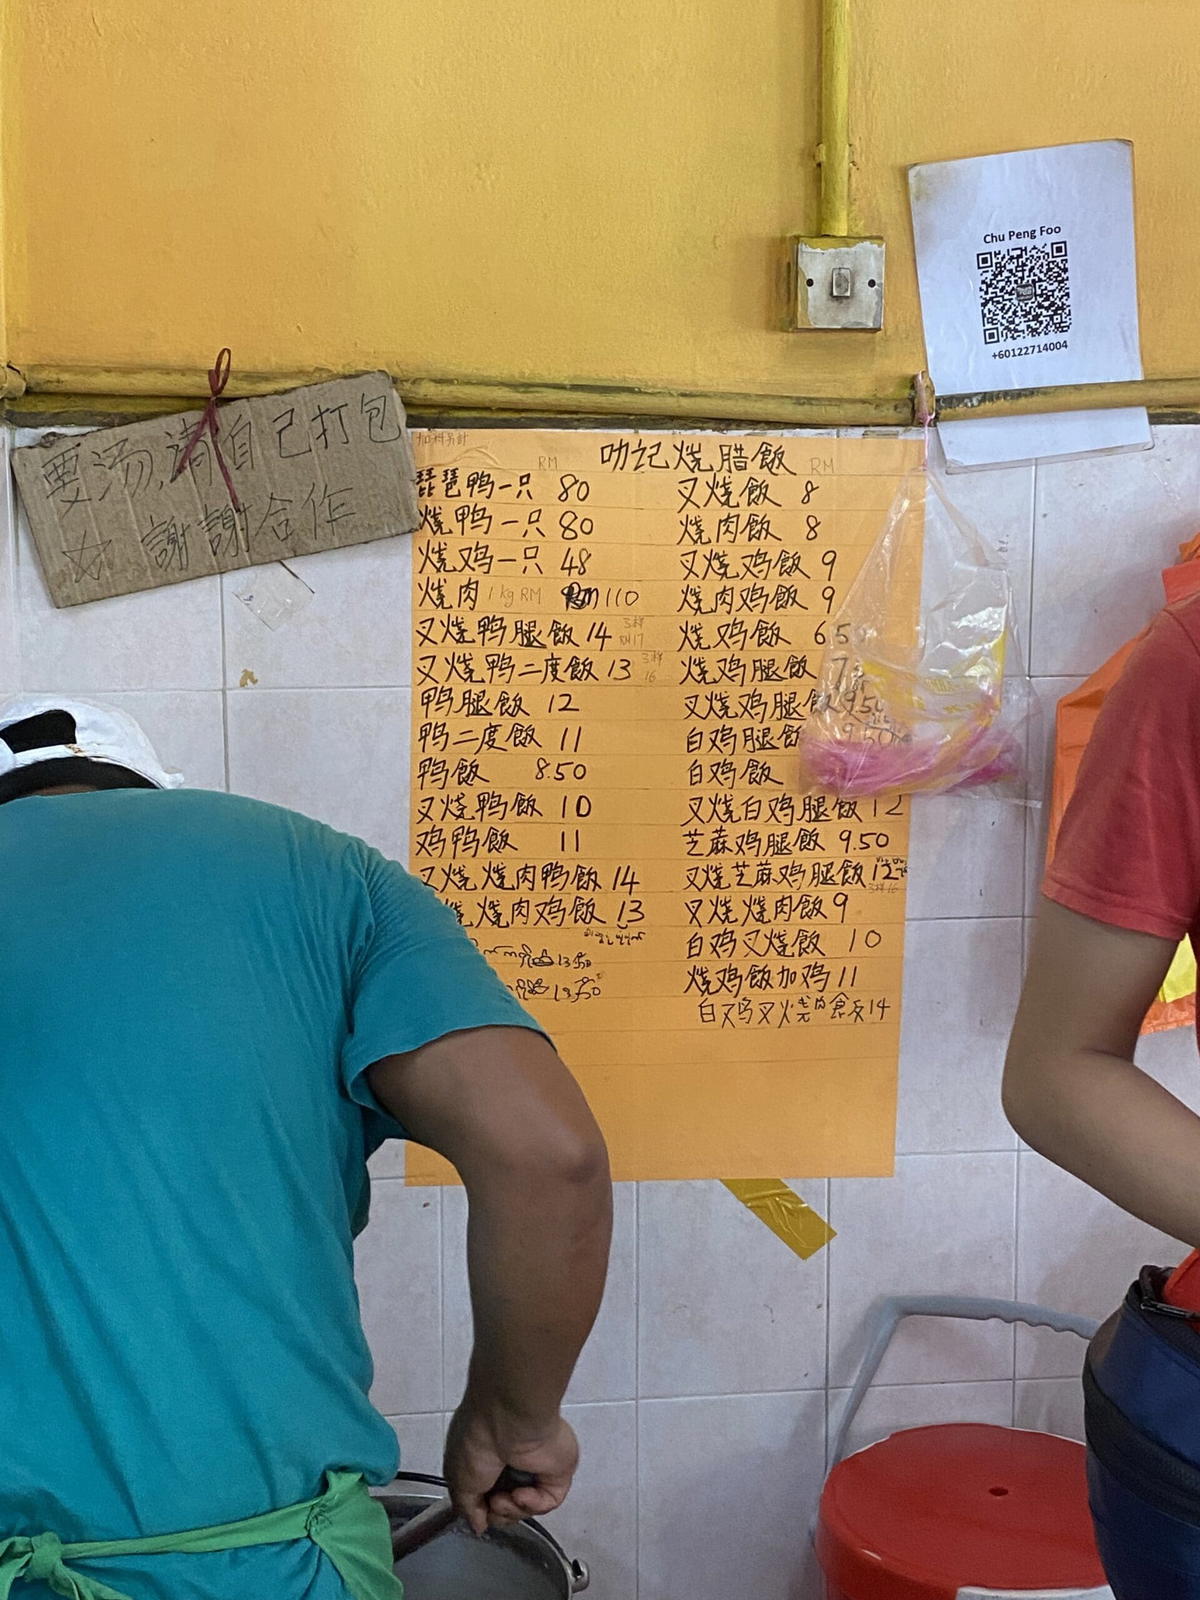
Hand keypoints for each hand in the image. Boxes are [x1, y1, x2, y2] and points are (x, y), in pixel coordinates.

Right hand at [444, 1400, 578, 1534]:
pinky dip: (533, 1504)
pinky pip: (549, 1500)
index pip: (488, 1494)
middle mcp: (513, 1460)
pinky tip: (521, 1493)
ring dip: (512, 1509)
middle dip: (498, 1513)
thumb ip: (467, 1508)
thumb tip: (479, 1525)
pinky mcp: (558, 1470)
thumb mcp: (458, 1479)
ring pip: (528, 1506)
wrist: (509, 1418)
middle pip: (509, 1505)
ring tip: (503, 1497)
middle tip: (492, 1504)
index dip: (483, 1510)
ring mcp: (537, 1466)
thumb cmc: (477, 1438)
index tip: (478, 1511)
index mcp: (488, 1456)